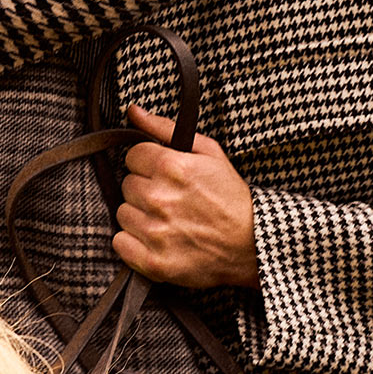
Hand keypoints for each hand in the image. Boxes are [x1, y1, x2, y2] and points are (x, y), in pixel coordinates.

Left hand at [113, 104, 259, 289]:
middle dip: (145, 189)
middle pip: (127, 185)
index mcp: (172, 167)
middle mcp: (159, 199)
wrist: (252, 243)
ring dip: (140, 215)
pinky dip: (134, 242)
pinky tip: (157, 238)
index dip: (148, 164)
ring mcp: (155, 232)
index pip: (132, 156)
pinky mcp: (153, 262)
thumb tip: (132, 111)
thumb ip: (166, 129)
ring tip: (166, 219)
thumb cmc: (231, 197)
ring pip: (122, 214)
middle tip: (169, 198)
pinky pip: (120, 243)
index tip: (164, 175)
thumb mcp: (209, 152)